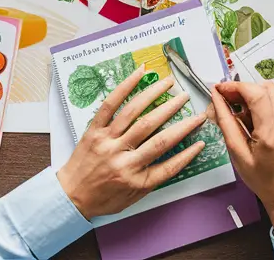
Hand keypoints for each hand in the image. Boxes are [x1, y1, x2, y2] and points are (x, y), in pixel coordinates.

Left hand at [57, 66, 208, 218]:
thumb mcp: (133, 197)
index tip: (202, 140)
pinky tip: (139, 74)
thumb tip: (177, 159)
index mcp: (135, 179)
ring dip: (155, 95)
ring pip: (135, 114)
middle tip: (188, 100)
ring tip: (170, 83)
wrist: (70, 196)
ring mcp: (107, 142)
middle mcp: (122, 159)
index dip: (188, 153)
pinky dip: (125, 87)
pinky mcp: (94, 130)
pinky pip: (110, 105)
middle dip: (175, 114)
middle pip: (155, 133)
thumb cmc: (104, 198)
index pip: (169, 164)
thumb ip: (153, 179)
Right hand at [211, 81, 273, 239]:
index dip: (235, 86)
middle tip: (229, 102)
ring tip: (245, 112)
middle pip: (264, 87)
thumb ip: (226, 122)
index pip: (255, 93)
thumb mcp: (238, 153)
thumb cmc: (262, 179)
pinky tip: (261, 114)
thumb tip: (216, 97)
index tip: (220, 89)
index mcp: (273, 132)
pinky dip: (269, 99)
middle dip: (244, 90)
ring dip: (256, 94)